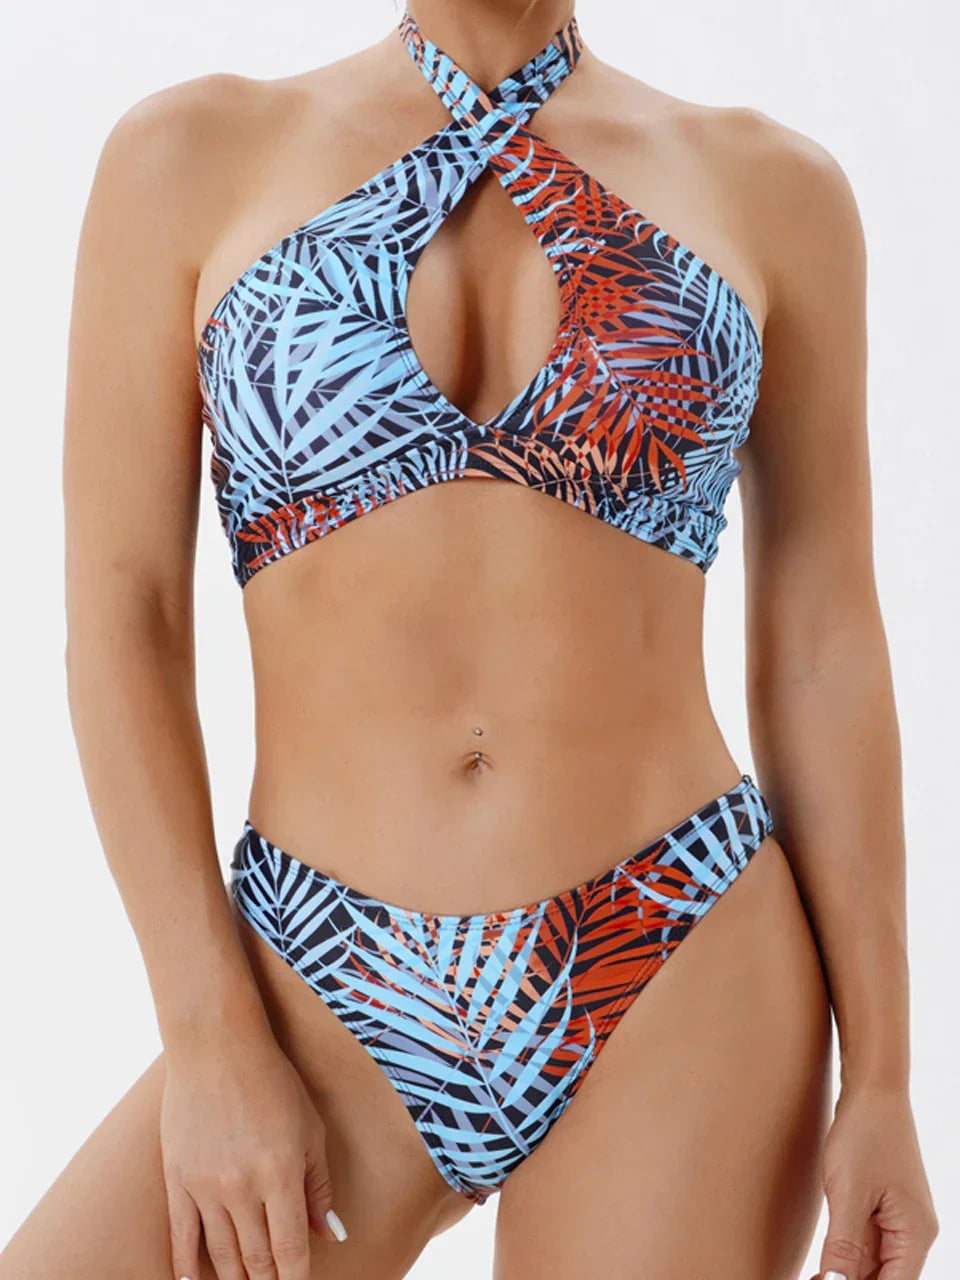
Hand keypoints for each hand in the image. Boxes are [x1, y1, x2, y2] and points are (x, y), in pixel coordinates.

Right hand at [160, 1035, 347, 1279]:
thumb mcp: (310, 1127)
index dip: (296, 1278)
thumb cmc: (273, 1081)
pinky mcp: (177, 1178)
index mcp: (281, 1175)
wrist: (216, 1046)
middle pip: (256, 1259)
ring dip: (235, 1278)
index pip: (290, 1250)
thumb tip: (329, 1235)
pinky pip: (181, 1235)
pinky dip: (187, 1266)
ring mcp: (205, 1186)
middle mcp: (242, 1188)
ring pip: (221, 1255)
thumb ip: (318, 1185)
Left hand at [811, 1085, 937, 1279]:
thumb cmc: (866, 1133)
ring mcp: (897, 1222)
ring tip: (813, 1272)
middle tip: (812, 1277)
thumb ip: (844, 1246)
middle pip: (883, 1279)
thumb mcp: (849, 1192)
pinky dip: (844, 1257)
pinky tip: (822, 1263)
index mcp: (914, 1235)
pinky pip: (865, 1247)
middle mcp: (912, 1234)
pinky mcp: (880, 1210)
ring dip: (844, 1273)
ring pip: (872, 1267)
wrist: (872, 1089)